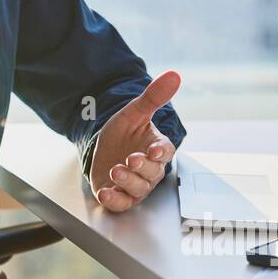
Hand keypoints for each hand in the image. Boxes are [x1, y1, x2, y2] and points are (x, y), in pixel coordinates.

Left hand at [89, 70, 180, 211]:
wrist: (103, 149)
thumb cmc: (124, 133)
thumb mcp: (134, 112)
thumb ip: (153, 97)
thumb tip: (173, 75)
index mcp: (156, 148)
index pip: (165, 152)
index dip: (160, 152)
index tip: (154, 151)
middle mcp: (149, 170)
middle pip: (152, 173)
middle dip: (142, 168)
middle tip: (131, 159)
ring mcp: (135, 185)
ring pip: (138, 189)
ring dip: (128, 182)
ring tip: (116, 170)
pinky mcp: (119, 196)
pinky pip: (121, 203)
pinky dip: (114, 200)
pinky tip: (106, 193)